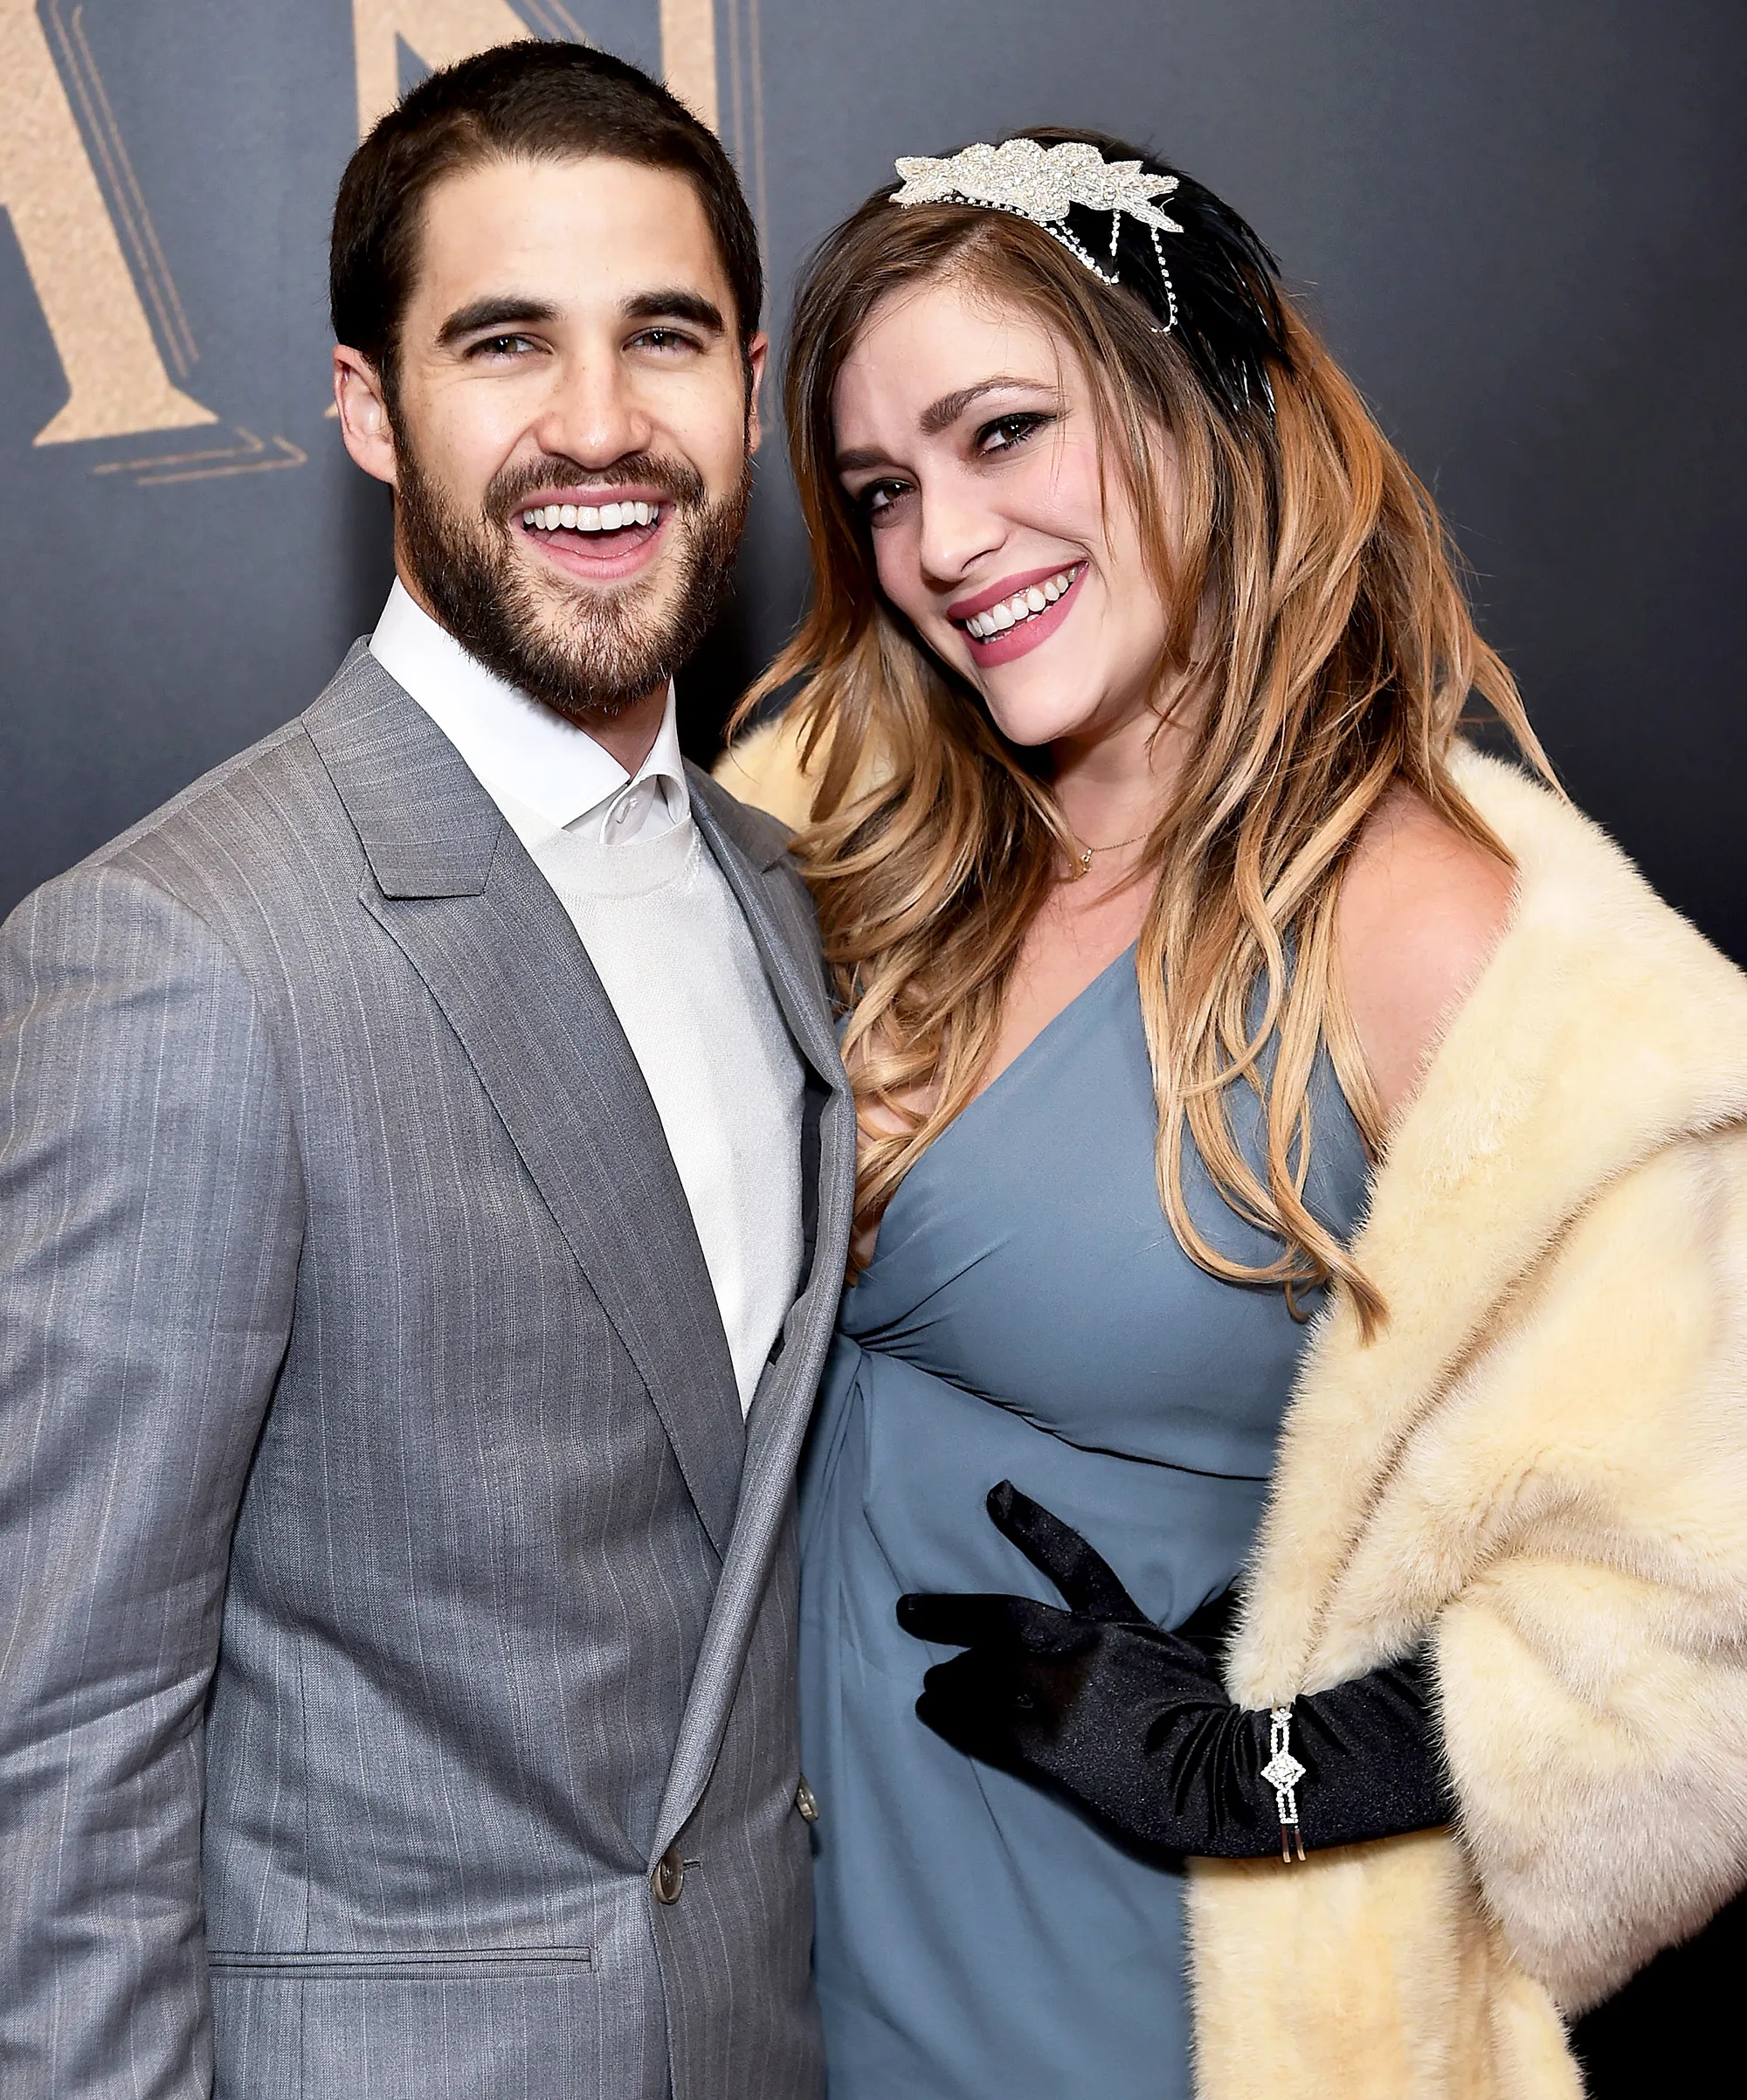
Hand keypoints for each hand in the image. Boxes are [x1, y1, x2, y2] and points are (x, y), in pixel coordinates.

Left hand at [897, 1482, 1449, 1858]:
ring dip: (952, 1674)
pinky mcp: (1048, 1748)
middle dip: (950, 1613)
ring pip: (986, 1675)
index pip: (1073, 1561)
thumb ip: (1200, 1619)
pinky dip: (952, 1714)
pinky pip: (984, 1725)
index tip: (996, 1494)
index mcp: (1126, 1627)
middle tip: (907, 1610)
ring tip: (928, 1677)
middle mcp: (1083, 1652)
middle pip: (1003, 1619)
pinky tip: (928, 1707)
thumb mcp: (1212, 1657)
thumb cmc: (1235, 1723)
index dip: (1033, 1525)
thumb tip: (1231, 1581)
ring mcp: (1061, 1699)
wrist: (1232, 1779)